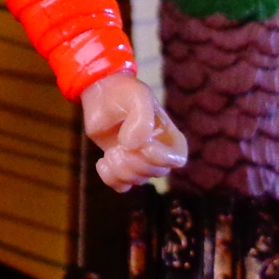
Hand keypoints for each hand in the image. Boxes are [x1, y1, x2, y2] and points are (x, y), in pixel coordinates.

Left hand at [81, 72, 187, 192]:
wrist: (101, 94)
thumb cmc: (125, 92)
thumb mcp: (138, 97)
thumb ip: (141, 120)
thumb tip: (133, 147)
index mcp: (169, 136)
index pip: (177, 159)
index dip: (162, 159)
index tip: (145, 147)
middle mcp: (158, 152)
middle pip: (155, 172)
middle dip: (135, 162)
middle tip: (119, 146)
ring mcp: (139, 160)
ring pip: (138, 180)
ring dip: (121, 169)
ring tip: (111, 152)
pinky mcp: (121, 166)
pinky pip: (122, 186)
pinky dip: (111, 178)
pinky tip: (102, 161)